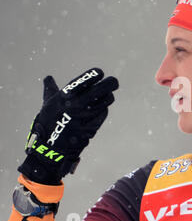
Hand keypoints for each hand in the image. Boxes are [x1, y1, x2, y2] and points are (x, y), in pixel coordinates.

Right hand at [18, 68, 118, 184]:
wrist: (49, 148)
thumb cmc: (48, 123)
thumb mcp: (48, 105)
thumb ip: (50, 90)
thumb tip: (48, 78)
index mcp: (63, 98)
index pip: (81, 82)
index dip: (93, 75)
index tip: (100, 72)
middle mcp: (74, 106)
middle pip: (98, 91)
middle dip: (109, 84)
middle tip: (114, 81)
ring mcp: (83, 118)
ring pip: (103, 103)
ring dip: (108, 97)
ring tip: (109, 94)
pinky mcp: (89, 129)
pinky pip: (102, 115)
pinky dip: (104, 110)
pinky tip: (103, 107)